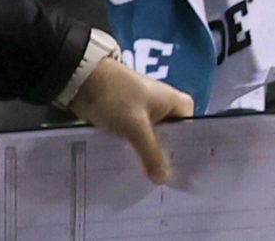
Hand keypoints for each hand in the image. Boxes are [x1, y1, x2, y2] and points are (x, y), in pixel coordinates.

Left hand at [66, 53, 192, 185]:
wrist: (84, 82)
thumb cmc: (117, 96)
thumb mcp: (135, 126)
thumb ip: (151, 152)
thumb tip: (164, 180)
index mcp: (180, 106)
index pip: (191, 138)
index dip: (186, 160)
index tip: (182, 183)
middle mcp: (169, 112)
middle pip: (172, 144)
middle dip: (166, 163)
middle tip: (163, 192)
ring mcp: (150, 119)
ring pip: (154, 146)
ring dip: (148, 162)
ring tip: (147, 189)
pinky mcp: (132, 125)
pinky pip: (139, 145)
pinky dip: (136, 157)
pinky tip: (132, 176)